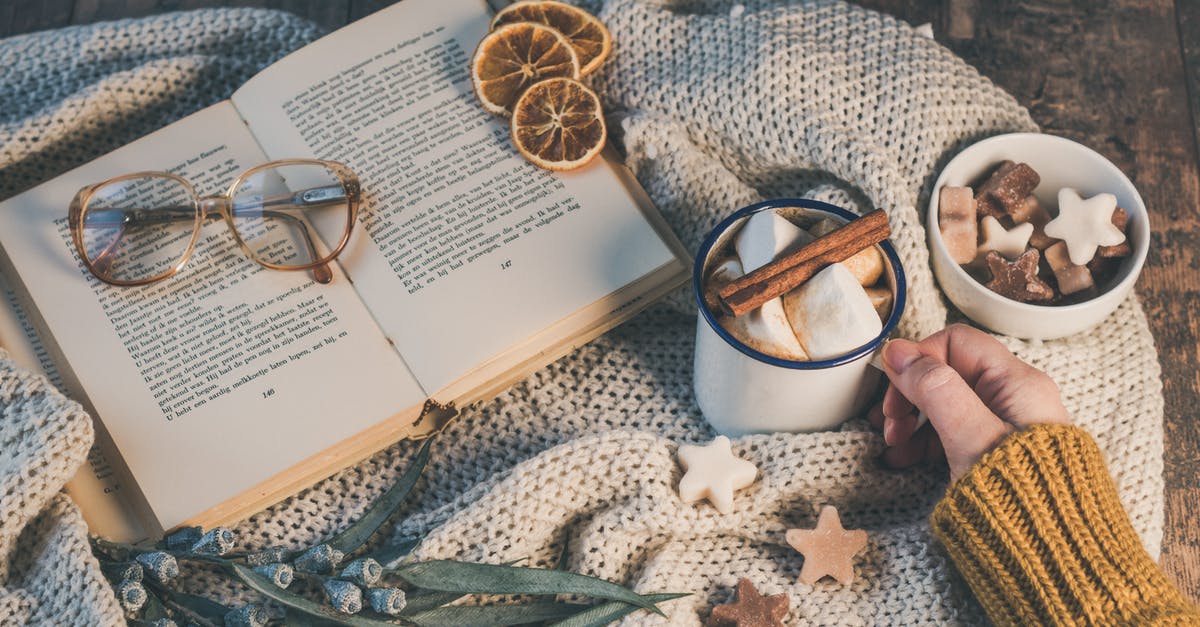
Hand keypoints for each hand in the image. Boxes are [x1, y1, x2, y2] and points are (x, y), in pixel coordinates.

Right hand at [868, 324, 1069, 480]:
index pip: (956, 342)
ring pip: (946, 404)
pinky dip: (924, 441)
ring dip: (912, 419)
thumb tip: (898, 351)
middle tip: (888, 421)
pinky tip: (905, 458)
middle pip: (948, 372)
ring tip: (894, 446)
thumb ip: (935, 389)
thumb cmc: (1021, 498)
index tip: (891, 385)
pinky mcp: (995, 452)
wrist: (1053, 552)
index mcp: (1016, 383)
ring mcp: (1005, 426)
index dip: (918, 358)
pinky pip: (952, 432)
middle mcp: (1013, 398)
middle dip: (910, 393)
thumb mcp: (970, 437)